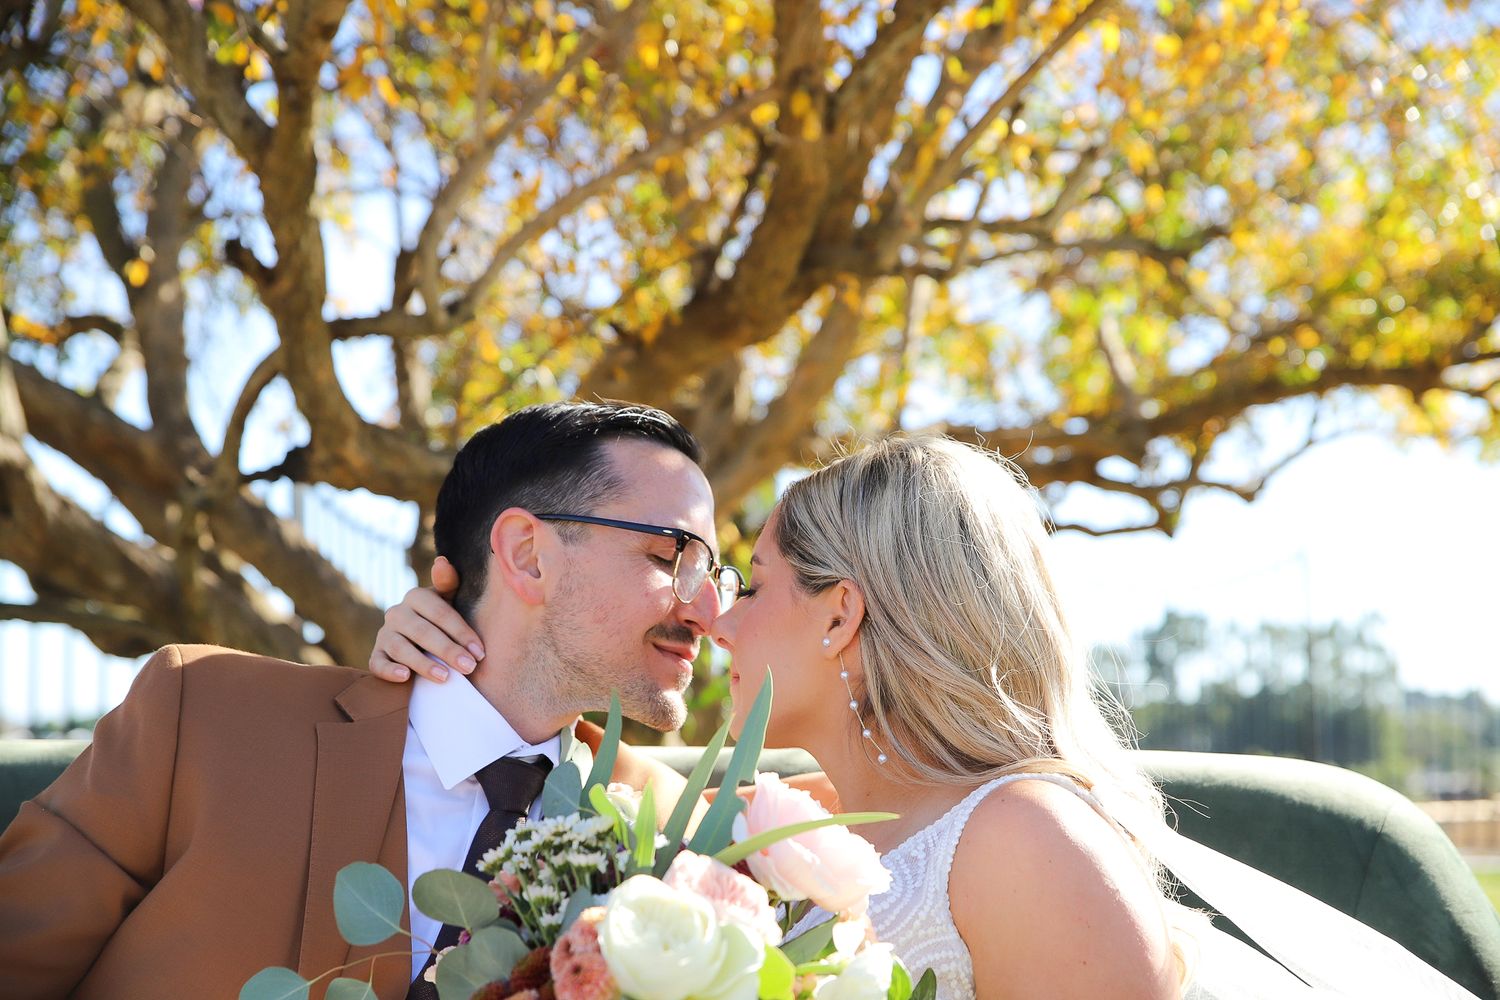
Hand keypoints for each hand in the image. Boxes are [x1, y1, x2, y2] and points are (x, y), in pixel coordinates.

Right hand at [368, 557, 481, 682]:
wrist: (420, 638)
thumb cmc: (441, 618)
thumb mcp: (448, 599)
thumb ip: (448, 583)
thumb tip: (442, 562)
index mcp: (416, 596)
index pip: (440, 613)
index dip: (461, 632)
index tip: (480, 652)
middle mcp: (397, 613)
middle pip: (422, 632)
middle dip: (448, 650)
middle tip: (469, 667)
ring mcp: (384, 634)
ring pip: (401, 648)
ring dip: (423, 663)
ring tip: (445, 677)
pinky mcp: (377, 654)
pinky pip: (377, 663)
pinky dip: (389, 670)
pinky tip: (405, 677)